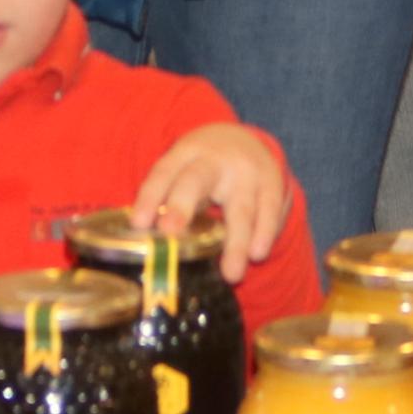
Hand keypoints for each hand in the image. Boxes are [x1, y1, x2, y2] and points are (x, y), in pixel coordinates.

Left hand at [134, 122, 290, 283]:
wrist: (244, 139)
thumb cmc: (202, 168)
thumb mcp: (182, 171)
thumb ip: (165, 200)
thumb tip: (140, 244)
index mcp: (184, 153)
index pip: (163, 173)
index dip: (150, 197)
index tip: (140, 224)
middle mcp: (214, 159)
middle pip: (196, 180)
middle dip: (182, 205)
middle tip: (170, 232)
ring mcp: (246, 169)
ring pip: (240, 206)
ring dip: (236, 241)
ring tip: (232, 274)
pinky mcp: (272, 181)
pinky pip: (269, 209)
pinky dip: (264, 232)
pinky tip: (257, 254)